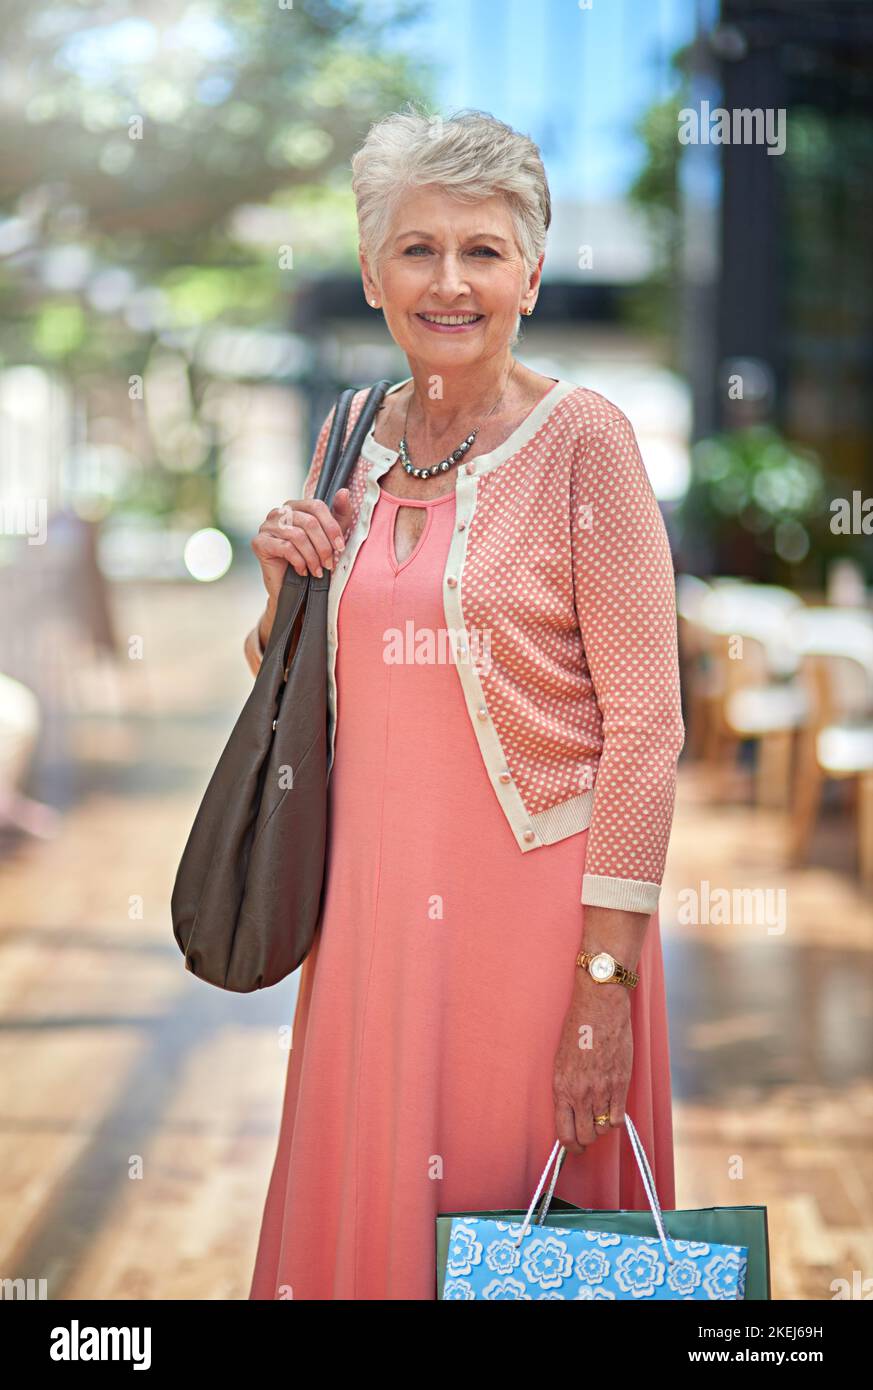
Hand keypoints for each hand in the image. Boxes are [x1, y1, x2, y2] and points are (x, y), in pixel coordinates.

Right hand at [250, 488, 353, 608]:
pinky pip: (286, 547)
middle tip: (329, 564)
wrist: (290, 588)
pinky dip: (299, 562)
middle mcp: (278, 512)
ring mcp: (266, 526)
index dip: (332, 526)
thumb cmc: (311, 559)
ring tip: (318, 571)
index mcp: (294, 506)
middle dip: (324, 546)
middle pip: (309, 522)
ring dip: (313, 557)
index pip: (316, 506)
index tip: (341, 546)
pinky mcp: (259, 542)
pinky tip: (303, 571)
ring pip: (298, 536)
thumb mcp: (331, 536)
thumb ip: (340, 514)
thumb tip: (343, 491)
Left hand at [552, 972, 632, 1154]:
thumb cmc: (578, 1029)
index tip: (574, 1147)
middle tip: (588, 1136)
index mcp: (561, 1087)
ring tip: (599, 1118)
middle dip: (586, 1140)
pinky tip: (611, 1110)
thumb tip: (571, 1111)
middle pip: (585, 1136)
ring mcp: (602, 1089)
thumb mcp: (561, 1061)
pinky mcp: (621, 1083)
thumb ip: (566, 1088)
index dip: (570, 1147)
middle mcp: (581, 1093)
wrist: (599, 1006)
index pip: (564, 1133)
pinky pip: (618, 1117)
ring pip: (602, 1129)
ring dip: (600, 1128)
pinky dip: (614, 1119)